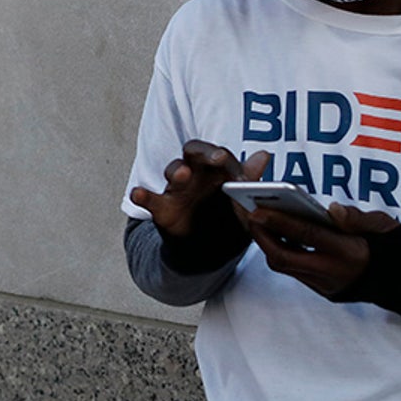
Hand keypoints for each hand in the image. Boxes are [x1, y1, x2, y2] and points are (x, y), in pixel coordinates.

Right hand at [128, 140, 271, 237]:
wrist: (208, 249)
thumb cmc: (226, 217)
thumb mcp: (242, 202)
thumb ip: (248, 180)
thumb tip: (263, 155)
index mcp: (215, 169)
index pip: (219, 154)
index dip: (227, 159)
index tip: (234, 170)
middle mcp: (195, 172)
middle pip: (194, 151)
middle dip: (204, 152)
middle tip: (218, 158)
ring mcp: (177, 189)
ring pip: (173, 170)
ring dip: (177, 171)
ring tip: (182, 174)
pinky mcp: (162, 207)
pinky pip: (150, 199)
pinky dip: (142, 195)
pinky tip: (137, 193)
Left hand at [244, 203, 398, 297]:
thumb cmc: (392, 245)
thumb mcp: (382, 225)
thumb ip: (356, 217)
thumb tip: (331, 209)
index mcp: (350, 253)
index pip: (307, 235)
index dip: (280, 222)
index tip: (256, 209)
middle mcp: (334, 273)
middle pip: (284, 257)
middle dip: (262, 236)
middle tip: (249, 214)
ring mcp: (325, 285)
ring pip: (284, 267)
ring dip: (267, 244)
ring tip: (258, 221)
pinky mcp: (321, 290)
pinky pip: (292, 271)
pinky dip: (281, 251)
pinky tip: (275, 234)